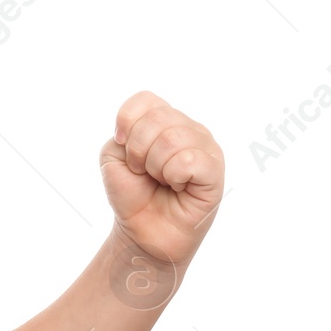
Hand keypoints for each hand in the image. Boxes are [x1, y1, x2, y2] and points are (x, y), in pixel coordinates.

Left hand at [100, 91, 224, 266]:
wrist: (142, 231)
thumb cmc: (132, 192)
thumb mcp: (113, 156)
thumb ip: (124, 131)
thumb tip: (145, 128)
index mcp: (166, 120)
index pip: (145, 99)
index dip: (126, 122)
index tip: (124, 148)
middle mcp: (190, 128)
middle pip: (157, 117)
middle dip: (137, 150)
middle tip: (144, 171)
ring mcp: (207, 148)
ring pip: (172, 138)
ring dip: (154, 166)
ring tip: (162, 180)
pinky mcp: (216, 171)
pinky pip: (189, 161)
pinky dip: (173, 176)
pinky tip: (178, 187)